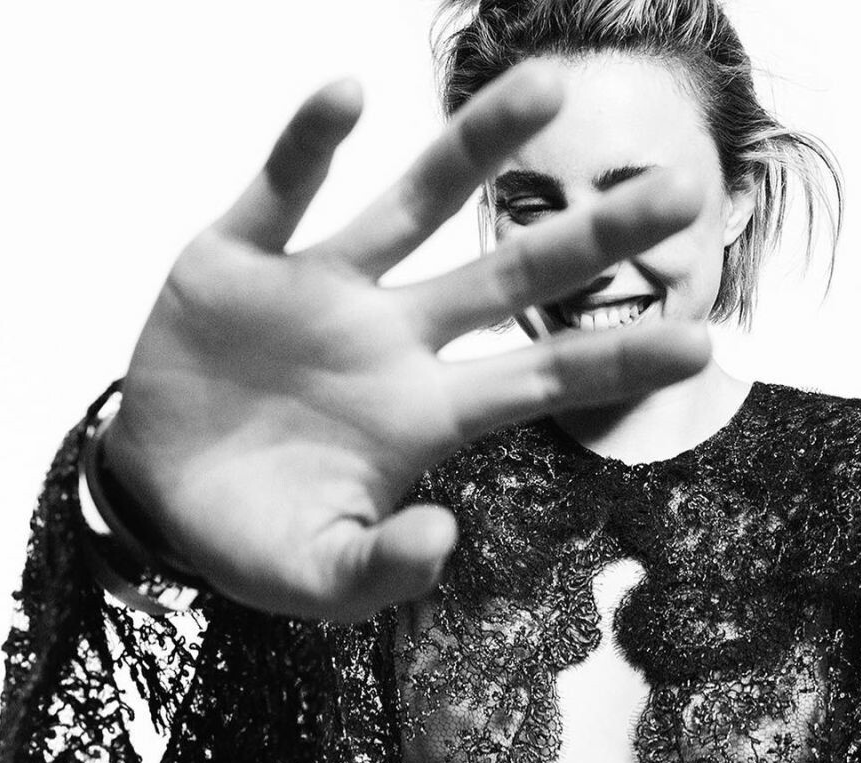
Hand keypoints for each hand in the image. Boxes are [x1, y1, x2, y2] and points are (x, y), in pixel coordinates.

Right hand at [101, 66, 710, 620]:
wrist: (158, 497)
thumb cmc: (257, 540)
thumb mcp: (317, 577)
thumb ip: (382, 569)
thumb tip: (446, 535)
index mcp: (422, 417)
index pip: (541, 377)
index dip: (619, 358)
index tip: (702, 337)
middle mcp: (390, 341)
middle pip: (509, 275)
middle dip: (594, 235)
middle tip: (680, 188)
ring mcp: (321, 292)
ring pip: (413, 203)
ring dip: (476, 147)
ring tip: (548, 87)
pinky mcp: (240, 259)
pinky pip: (282, 190)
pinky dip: (309, 143)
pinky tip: (347, 93)